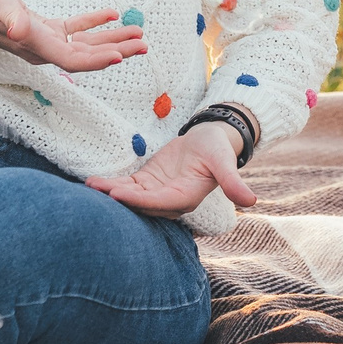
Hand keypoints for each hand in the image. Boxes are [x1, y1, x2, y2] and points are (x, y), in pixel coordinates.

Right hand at [0, 0, 144, 70]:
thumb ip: (10, 16)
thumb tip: (20, 28)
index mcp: (37, 45)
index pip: (72, 59)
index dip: (96, 60)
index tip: (119, 56)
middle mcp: (45, 48)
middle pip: (86, 56)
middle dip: (116, 52)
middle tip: (144, 46)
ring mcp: (46, 40)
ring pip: (85, 44)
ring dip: (112, 40)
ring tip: (139, 35)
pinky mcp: (45, 29)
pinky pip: (75, 29)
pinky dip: (94, 23)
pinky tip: (112, 15)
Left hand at [86, 120, 256, 217]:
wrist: (211, 139)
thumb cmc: (218, 148)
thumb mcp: (225, 162)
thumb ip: (233, 182)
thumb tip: (252, 201)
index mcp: (186, 198)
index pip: (159, 202)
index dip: (139, 201)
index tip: (118, 196)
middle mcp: (169, 200)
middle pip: (140, 204)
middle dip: (118, 199)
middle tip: (96, 192)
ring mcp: (156, 192)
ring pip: (130, 197)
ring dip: (110, 193)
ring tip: (90, 186)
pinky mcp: (147, 182)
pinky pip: (127, 187)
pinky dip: (111, 185)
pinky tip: (92, 182)